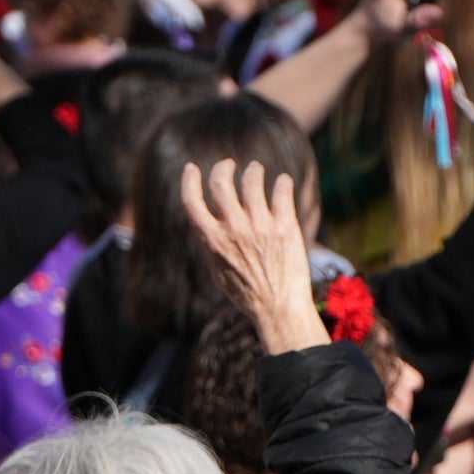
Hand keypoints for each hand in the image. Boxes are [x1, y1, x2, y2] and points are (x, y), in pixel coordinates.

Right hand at [179, 160, 325, 352]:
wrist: (278, 308)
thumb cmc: (247, 293)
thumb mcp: (218, 270)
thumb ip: (212, 243)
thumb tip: (208, 222)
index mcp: (213, 240)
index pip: (191, 200)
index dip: (189, 179)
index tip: (192, 168)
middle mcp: (234, 230)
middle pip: (221, 182)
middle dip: (223, 167)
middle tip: (230, 165)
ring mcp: (260, 226)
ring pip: (252, 180)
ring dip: (253, 170)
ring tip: (257, 170)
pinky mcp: (285, 227)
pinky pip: (282, 191)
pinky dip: (282, 182)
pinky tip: (283, 182)